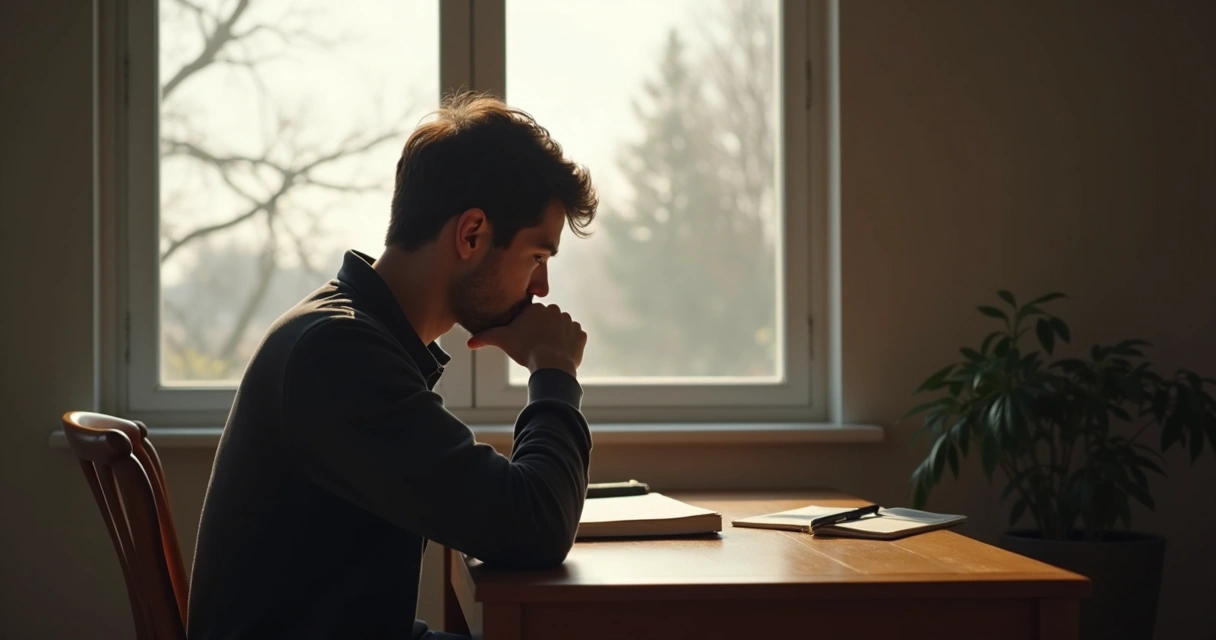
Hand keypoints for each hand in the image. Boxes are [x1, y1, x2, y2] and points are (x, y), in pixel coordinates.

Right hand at [466, 304, 586, 376]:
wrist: (551, 366)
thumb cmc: (525, 351)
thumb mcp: (502, 341)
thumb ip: (485, 337)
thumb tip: (469, 343)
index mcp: (537, 308)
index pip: (531, 318)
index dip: (526, 331)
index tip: (525, 342)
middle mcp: (556, 310)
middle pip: (546, 323)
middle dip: (542, 333)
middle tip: (535, 348)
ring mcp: (570, 322)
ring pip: (560, 330)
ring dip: (556, 338)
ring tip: (547, 352)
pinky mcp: (581, 335)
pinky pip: (574, 339)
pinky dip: (569, 346)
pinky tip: (560, 354)